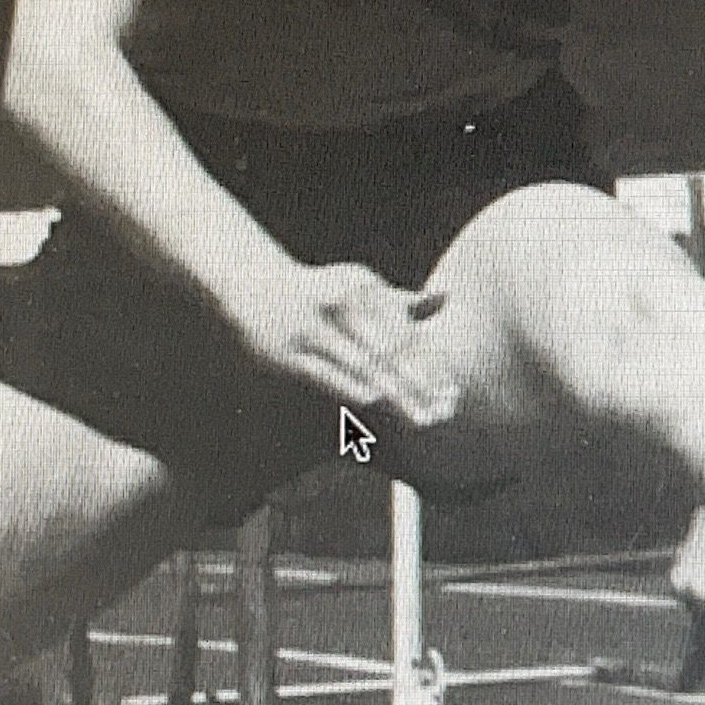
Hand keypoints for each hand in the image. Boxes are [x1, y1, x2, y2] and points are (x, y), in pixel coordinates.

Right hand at [236, 264, 456, 428]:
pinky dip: (349, 385)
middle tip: (443, 415)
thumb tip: (445, 298)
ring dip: (393, 393)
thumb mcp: (357, 287)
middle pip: (391, 352)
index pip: (406, 335)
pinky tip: (373, 401)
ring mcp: (315, 326)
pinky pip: (324, 372)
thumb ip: (399, 301)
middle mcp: (343, 303)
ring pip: (363, 364)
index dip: (430, 367)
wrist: (252, 284)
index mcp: (365, 290)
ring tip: (418, 419)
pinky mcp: (288, 350)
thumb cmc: (317, 292)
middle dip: (419, 385)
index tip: (452, 396)